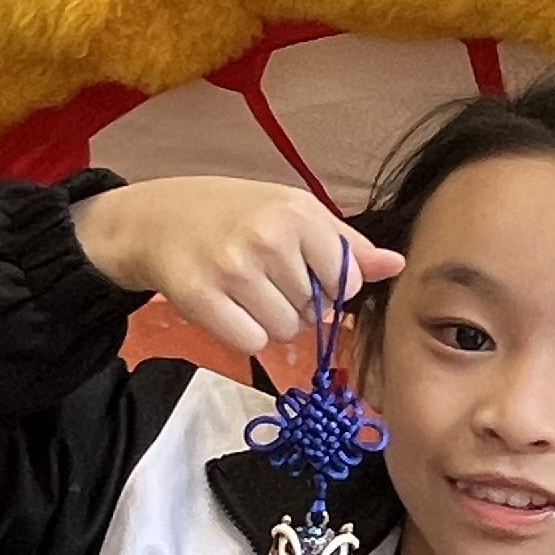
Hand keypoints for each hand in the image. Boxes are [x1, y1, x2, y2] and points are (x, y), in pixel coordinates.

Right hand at [70, 175, 395, 359]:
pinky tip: (228, 308)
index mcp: (298, 212)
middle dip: (297, 303)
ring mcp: (233, 269)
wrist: (157, 218)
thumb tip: (396, 264)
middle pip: (316, 310)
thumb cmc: (234, 214)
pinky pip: (250, 343)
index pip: (348, 280)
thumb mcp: (293, 212)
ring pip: (285, 330)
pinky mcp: (201, 298)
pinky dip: (243, 335)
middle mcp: (268, 238)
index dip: (330, 285)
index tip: (303, 268)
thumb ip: (345, 244)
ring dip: (270, 322)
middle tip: (264, 276)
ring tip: (246, 291)